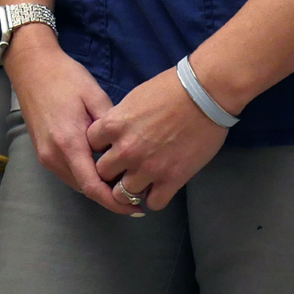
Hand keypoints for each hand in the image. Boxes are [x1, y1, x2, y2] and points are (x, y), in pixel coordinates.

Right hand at [3, 28, 139, 215]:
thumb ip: (111, 128)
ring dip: (97, 188)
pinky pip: (67, 173)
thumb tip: (127, 151)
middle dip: (110, 197)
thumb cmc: (64, 77)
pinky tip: (101, 169)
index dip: (115, 202)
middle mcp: (53, 155)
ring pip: (75, 183)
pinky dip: (84, 177)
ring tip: (122, 183)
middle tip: (137, 196)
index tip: (136, 207)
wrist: (31, 66)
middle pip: (85, 189)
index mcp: (68, 142)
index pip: (93, 186)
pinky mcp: (42, 151)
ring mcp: (44, 154)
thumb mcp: (95, 96)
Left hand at [87, 68, 230, 212]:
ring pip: (123, 194)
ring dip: (130, 190)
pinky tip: (158, 189)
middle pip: (102, 173)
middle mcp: (125, 150)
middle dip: (111, 172)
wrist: (203, 95)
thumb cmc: (168, 90)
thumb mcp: (132, 100)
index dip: (101, 147)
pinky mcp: (172, 180)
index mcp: (112, 126)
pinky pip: (154, 203)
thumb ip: (119, 121)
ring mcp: (148, 168)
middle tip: (123, 169)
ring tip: (140, 183)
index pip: (91, 146)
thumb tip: (114, 133)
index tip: (110, 148)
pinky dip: (154, 199)